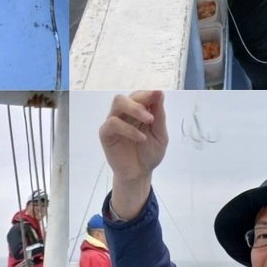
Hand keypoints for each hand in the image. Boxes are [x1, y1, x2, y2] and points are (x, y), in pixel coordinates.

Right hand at [100, 91, 168, 218]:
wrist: (140, 174)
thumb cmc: (150, 153)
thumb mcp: (160, 135)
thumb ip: (159, 115)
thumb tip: (159, 92)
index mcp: (137, 112)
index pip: (139, 96)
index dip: (148, 94)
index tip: (158, 95)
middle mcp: (124, 114)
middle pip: (126, 96)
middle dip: (141, 100)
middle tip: (153, 113)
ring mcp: (114, 122)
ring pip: (117, 104)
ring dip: (134, 109)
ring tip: (149, 121)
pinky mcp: (106, 134)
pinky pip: (113, 123)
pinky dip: (128, 128)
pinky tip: (141, 137)